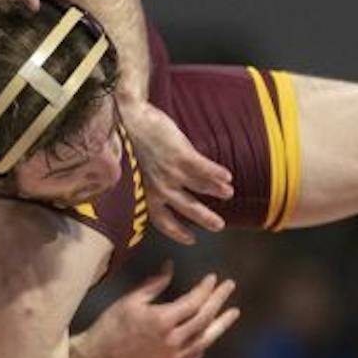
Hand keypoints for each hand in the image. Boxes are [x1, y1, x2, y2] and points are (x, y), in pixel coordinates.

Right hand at [80, 262, 238, 357]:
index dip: (205, 288)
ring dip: (221, 324)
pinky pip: (195, 354)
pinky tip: (209, 333)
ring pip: (205, 338)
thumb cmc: (112, 325)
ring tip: (233, 312)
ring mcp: (174, 355)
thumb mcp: (131, 300)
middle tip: (229, 286)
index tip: (212, 277)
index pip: (193, 301)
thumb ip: (154, 284)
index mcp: (162, 320)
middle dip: (219, 300)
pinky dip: (204, 342)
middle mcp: (173, 339)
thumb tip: (170, 266)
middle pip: (204, 318)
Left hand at [122, 98, 234, 244]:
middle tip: (219, 226)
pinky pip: (204, 168)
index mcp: (146, 193)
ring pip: (200, 187)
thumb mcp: (133, 172)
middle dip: (205, 218)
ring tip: (229, 192)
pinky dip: (217, 173)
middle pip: (187, 208)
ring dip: (216, 190)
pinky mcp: (182, 155)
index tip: (191, 240)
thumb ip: (146, 185)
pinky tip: (228, 176)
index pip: (162, 220)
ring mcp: (172, 171)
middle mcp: (160, 187)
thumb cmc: (129, 143)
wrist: (130, 118)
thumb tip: (155, 193)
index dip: (177, 232)